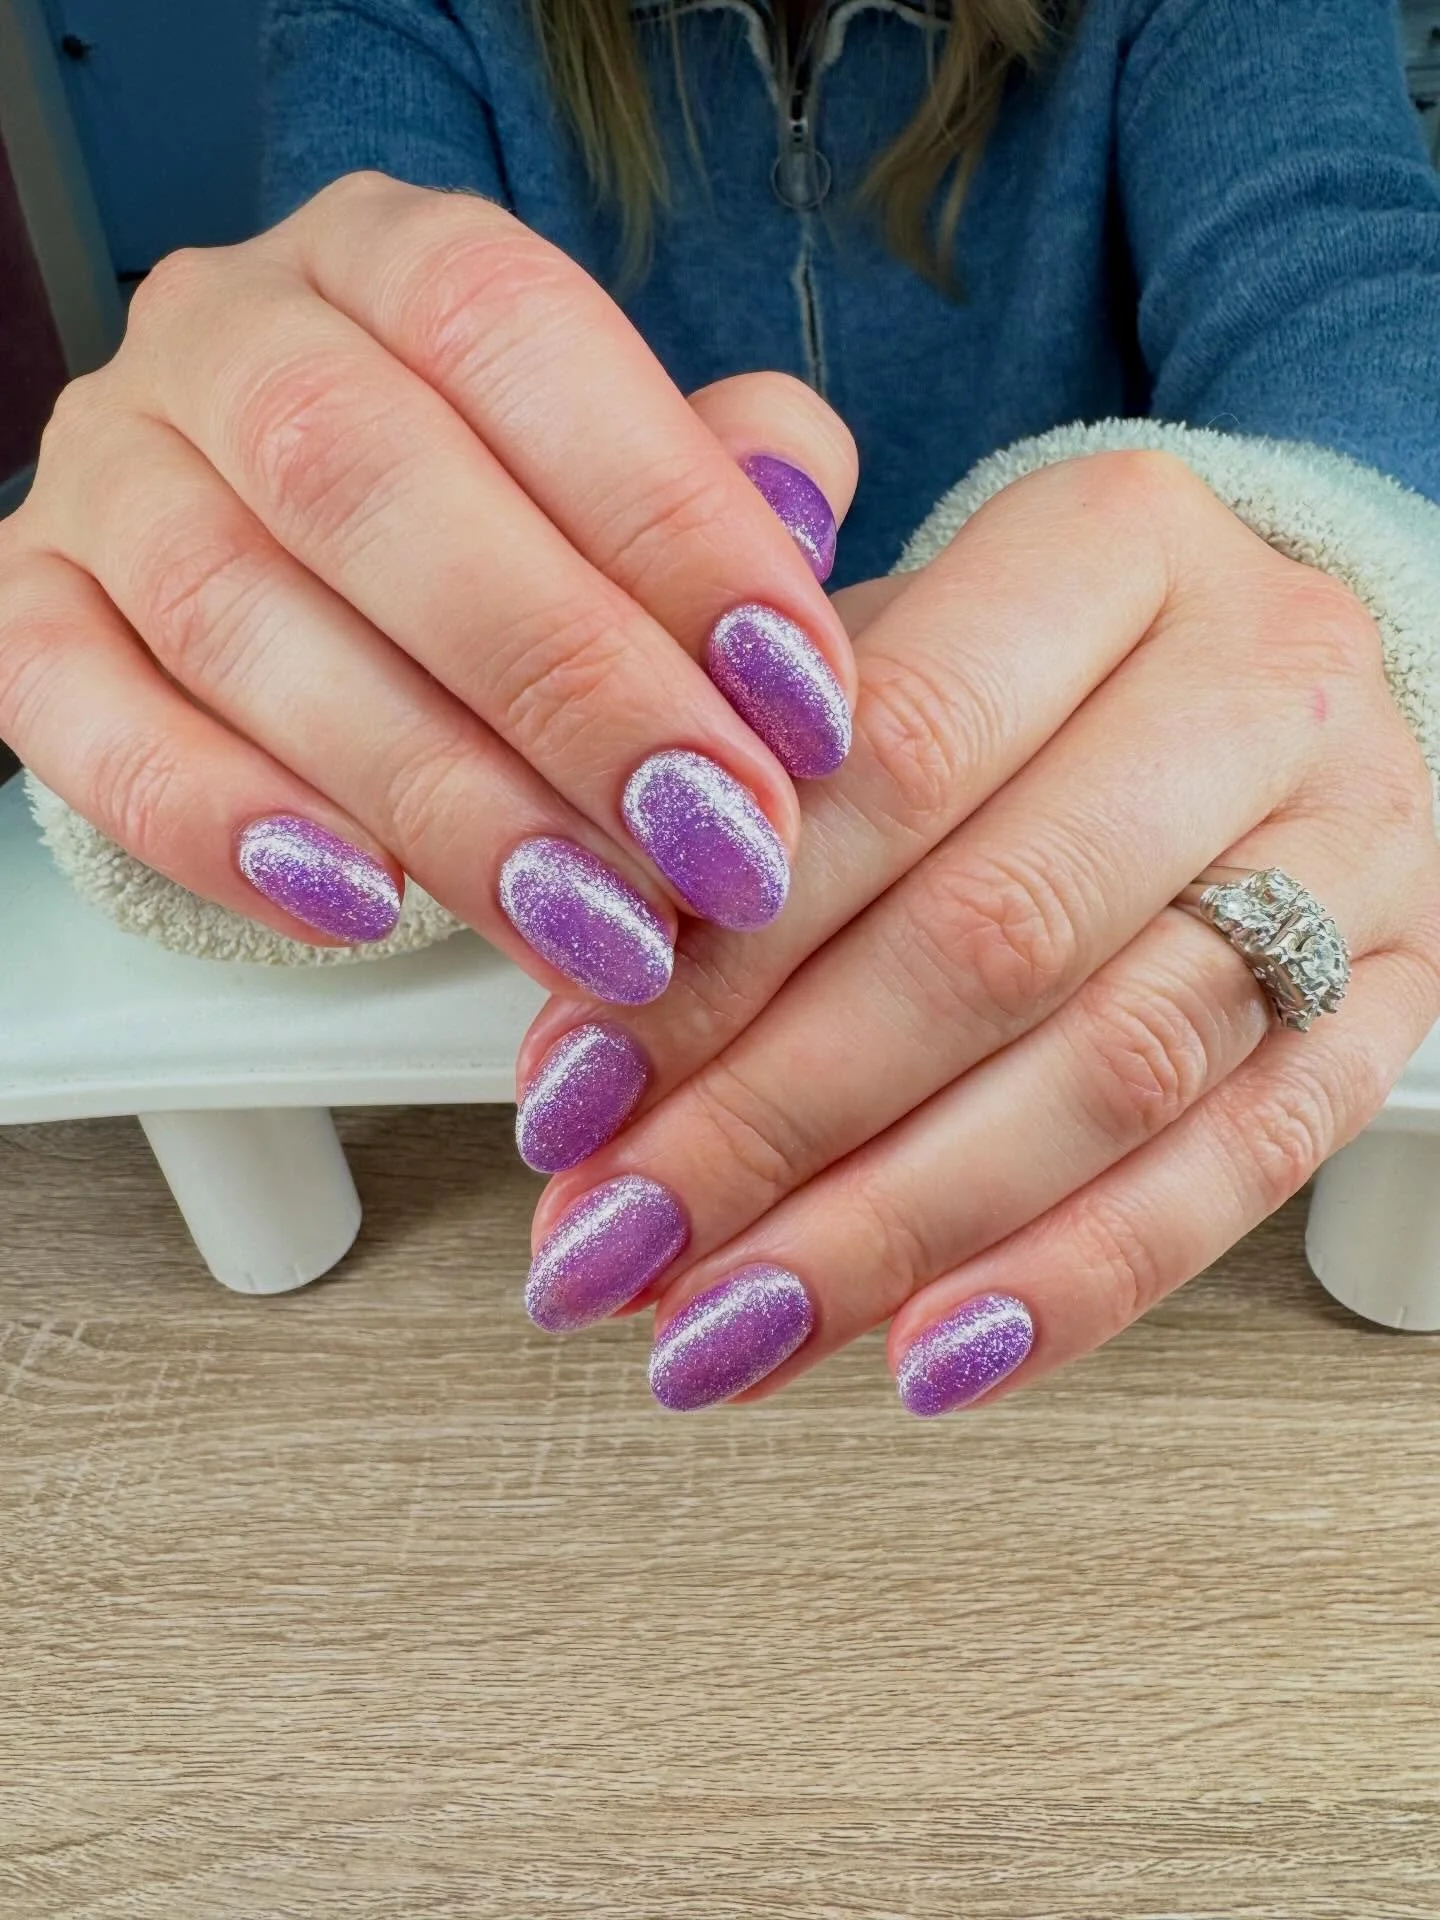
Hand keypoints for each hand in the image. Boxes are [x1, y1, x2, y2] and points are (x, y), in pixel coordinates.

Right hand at [0, 173, 855, 997]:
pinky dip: (221, 825)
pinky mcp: (27, 614)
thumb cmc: (499, 514)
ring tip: (588, 926)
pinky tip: (363, 911)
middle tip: (708, 844)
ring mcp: (108, 474)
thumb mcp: (624, 462)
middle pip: (370, 479)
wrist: (302, 560)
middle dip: (565, 684)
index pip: (515, 330)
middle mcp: (226, 334)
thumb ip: (720, 475)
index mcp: (390, 256)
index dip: (666, 518)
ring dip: (431, 794)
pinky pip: (78, 718)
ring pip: (234, 616)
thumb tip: (799, 512)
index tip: (795, 699)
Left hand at [514, 451, 1439, 1411]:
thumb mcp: (873, 649)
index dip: (720, 952)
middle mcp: (1258, 681)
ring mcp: (1355, 846)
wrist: (1251, 669)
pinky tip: (922, 1358)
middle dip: (776, 1123)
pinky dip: (1072, 1281)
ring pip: (1114, 1072)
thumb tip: (579, 1035)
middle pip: (997, 935)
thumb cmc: (1027, 668)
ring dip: (893, 1231)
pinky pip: (1246, 1167)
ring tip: (726, 1330)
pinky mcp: (1400, 994)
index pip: (894, 757)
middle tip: (622, 1242)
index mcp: (1111, 544)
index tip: (572, 1097)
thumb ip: (731, 795)